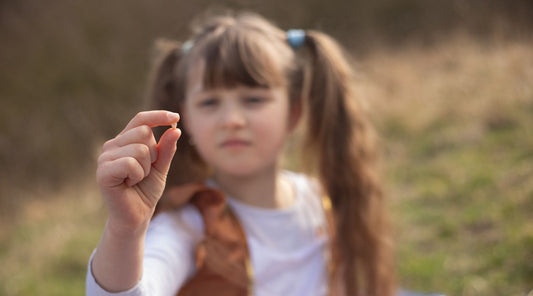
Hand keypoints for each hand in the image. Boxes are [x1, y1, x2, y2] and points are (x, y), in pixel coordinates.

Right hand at [96, 110, 180, 235]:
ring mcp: (105, 158)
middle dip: (154, 154)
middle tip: (145, 171)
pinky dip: (137, 175)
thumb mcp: (161, 167)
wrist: (137, 216)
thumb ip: (166, 148)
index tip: (176, 117)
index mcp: (125, 140)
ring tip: (136, 179)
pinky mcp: (103, 172)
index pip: (141, 120)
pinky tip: (129, 184)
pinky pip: (130, 163)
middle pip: (144, 133)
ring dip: (146, 168)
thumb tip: (175, 129)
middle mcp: (112, 145)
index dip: (158, 116)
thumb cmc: (146, 190)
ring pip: (140, 149)